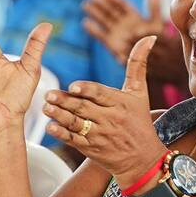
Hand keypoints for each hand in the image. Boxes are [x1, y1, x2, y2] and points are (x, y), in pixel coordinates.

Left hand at [42, 37, 166, 186]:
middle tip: (48, 94)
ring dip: (60, 116)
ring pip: (77, 124)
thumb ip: (138, 64)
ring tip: (46, 108)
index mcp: (121, 103)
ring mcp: (100, 135)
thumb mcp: (140, 92)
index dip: (86, 90)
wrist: (143, 159)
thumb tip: (149, 37)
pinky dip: (62, 134)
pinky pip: (74, 141)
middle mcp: (110, 119)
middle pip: (84, 109)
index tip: (72, 87)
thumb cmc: (140, 121)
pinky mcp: (91, 149)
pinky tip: (50, 127)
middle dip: (65, 102)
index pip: (101, 94)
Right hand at [82, 0, 159, 65]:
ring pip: (103, 20)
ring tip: (85, 4)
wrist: (150, 59)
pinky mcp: (110, 43)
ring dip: (94, 13)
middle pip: (110, 10)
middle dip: (101, 3)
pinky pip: (100, 35)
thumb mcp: (157, 23)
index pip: (122, 5)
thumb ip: (154, 8)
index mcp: (133, 16)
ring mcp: (116, 32)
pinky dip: (93, 30)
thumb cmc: (155, 41)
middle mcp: (122, 23)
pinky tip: (85, 23)